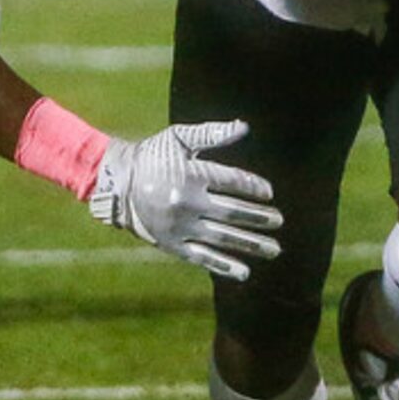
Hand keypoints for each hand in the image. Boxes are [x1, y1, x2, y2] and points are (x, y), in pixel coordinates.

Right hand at [88, 120, 281, 278]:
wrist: (118, 185)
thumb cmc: (153, 157)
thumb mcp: (178, 138)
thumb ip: (211, 133)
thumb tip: (244, 127)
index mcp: (191, 174)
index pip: (232, 182)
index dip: (254, 187)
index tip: (269, 193)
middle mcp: (187, 202)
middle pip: (232, 212)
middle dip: (259, 218)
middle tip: (279, 221)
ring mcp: (180, 226)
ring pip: (222, 237)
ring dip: (251, 244)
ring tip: (274, 248)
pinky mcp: (172, 244)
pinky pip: (202, 258)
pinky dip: (224, 266)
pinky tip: (245, 272)